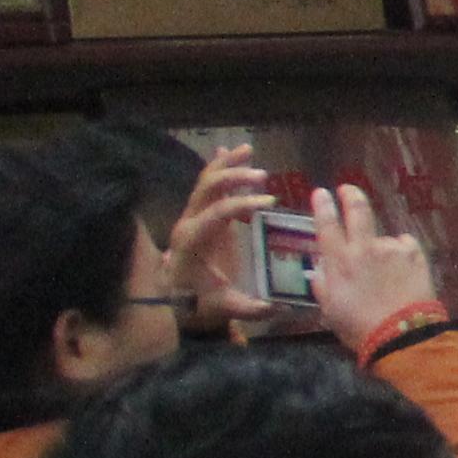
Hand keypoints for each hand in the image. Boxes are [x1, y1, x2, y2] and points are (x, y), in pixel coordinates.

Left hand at [167, 143, 280, 331]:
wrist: (174, 302)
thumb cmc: (198, 302)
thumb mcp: (225, 307)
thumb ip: (252, 308)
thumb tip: (284, 305)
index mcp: (192, 241)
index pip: (217, 213)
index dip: (242, 204)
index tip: (270, 201)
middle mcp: (188, 222)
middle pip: (207, 189)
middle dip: (233, 176)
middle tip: (263, 175)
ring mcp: (192, 217)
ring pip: (205, 182)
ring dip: (226, 164)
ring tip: (248, 149)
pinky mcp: (200, 216)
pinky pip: (207, 186)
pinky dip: (218, 167)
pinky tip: (228, 151)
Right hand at [304, 184, 442, 357]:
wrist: (402, 335)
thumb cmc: (359, 326)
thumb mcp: (330, 309)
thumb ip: (323, 284)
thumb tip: (318, 268)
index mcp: (339, 261)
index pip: (327, 226)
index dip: (323, 207)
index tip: (321, 192)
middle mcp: (364, 248)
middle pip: (358, 212)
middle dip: (351, 196)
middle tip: (348, 188)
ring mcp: (392, 248)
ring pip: (383, 239)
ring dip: (382, 250)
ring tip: (387, 276)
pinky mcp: (416, 254)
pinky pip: (405, 246)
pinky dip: (402, 253)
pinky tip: (403, 271)